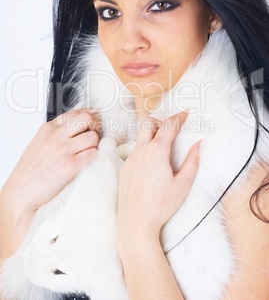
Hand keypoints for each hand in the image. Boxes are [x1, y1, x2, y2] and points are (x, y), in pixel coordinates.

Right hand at [1, 109, 99, 212]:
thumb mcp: (40, 142)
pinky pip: (93, 154)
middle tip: (93, 136)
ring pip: (93, 136)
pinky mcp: (71, 165)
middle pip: (87, 118)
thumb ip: (57, 133)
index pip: (76, 112)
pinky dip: (93, 157)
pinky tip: (85, 162)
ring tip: (87, 151)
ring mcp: (64, 149)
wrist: (22, 191)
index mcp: (48, 128)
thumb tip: (78, 127)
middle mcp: (56, 136)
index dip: (88, 117)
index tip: (91, 124)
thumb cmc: (31, 170)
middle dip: (94, 126)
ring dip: (95, 144)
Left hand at [117, 112, 199, 246]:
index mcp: (157, 152)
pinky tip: (152, 166)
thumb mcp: (183, 184)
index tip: (185, 114)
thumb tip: (198, 144)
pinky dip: (144, 150)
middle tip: (172, 128)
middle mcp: (141, 151)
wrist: (135, 223)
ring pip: (140, 137)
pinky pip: (134, 152)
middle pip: (148, 123)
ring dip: (152, 135)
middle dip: (161, 120)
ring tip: (164, 148)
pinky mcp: (124, 169)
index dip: (178, 117)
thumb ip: (193, 161)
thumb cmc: (161, 206)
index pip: (168, 125)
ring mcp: (130, 159)